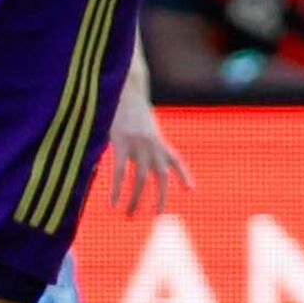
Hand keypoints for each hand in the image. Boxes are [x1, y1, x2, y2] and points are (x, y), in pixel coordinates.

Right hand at [100, 63, 192, 215]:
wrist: (125, 86)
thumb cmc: (129, 103)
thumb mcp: (142, 121)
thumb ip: (143, 137)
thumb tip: (137, 147)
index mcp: (158, 139)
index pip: (175, 160)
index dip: (183, 175)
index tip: (190, 190)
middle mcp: (153, 145)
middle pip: (160, 178)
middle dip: (159, 199)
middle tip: (154, 216)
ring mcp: (139, 145)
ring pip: (141, 180)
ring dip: (135, 200)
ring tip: (129, 215)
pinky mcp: (122, 144)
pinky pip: (120, 173)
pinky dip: (117, 190)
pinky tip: (113, 203)